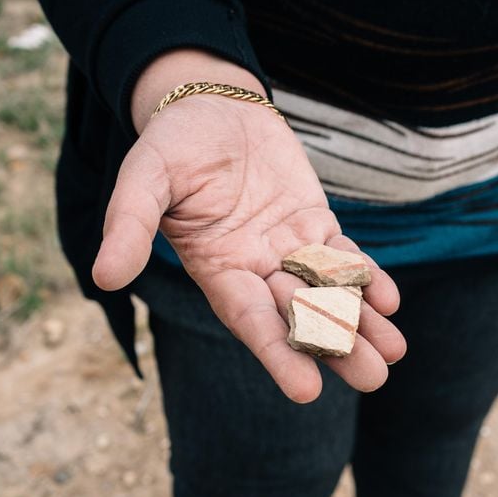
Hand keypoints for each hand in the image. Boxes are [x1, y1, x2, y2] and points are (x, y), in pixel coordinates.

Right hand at [92, 51, 404, 402]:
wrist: (210, 104)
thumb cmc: (171, 142)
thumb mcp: (144, 177)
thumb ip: (128, 224)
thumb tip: (103, 276)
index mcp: (216, 270)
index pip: (250, 321)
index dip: (278, 354)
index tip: (307, 391)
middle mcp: (254, 269)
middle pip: (299, 316)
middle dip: (335, 347)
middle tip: (373, 379)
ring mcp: (287, 248)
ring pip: (329, 292)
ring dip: (362, 321)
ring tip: (394, 353)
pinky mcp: (314, 223)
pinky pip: (344, 256)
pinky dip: (368, 277)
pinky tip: (390, 300)